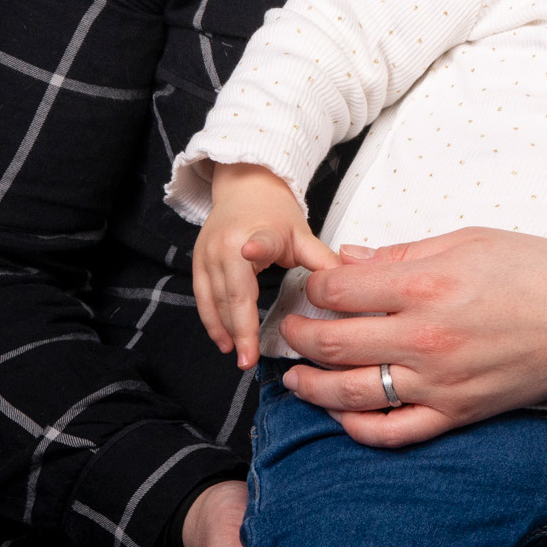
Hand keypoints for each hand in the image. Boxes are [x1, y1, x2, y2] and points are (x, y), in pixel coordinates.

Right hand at [193, 162, 337, 367]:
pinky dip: (212, 323)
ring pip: (215, 302)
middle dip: (242, 329)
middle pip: (234, 293)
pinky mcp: (196, 264)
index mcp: (258, 233)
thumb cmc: (276, 212)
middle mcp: (227, 245)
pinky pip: (202, 300)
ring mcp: (207, 255)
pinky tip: (225, 342)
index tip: (251, 252)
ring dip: (226, 332)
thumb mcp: (302, 232)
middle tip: (250, 360)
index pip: (261, 243)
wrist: (244, 186)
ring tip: (241, 358)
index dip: (257, 248)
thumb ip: (322, 260)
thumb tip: (349, 286)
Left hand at [278, 227, 546, 448]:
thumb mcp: (472, 240)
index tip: (311, 285)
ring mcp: (439, 382)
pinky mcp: (456, 414)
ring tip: (296, 377)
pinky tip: (341, 413)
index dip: (314, 287)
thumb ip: (405, 254)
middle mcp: (425, 338)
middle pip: (333, 342)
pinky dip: (357, 427)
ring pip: (349, 393)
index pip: (340, 291)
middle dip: (300, 335)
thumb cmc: (540, 271)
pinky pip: (391, 432)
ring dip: (310, 385)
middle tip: (290, 328)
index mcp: (429, 286)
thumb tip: (351, 260)